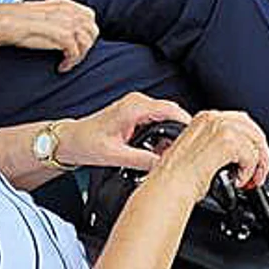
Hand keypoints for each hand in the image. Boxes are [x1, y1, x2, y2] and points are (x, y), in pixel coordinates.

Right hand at [0, 0, 99, 71]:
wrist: (6, 22)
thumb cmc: (19, 21)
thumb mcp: (44, 14)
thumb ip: (58, 19)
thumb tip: (67, 32)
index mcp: (65, 4)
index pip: (89, 16)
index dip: (87, 31)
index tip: (78, 43)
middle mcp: (70, 11)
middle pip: (92, 30)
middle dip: (87, 45)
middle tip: (74, 55)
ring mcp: (68, 23)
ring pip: (87, 42)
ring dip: (79, 56)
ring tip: (67, 62)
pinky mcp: (63, 35)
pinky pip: (76, 52)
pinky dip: (71, 62)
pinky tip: (61, 66)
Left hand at [55, 92, 193, 171]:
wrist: (70, 140)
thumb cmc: (86, 143)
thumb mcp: (114, 156)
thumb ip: (141, 160)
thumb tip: (163, 166)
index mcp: (134, 107)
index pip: (171, 110)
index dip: (188, 123)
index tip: (198, 138)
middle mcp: (137, 102)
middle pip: (173, 111)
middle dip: (183, 130)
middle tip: (189, 150)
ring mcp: (137, 106)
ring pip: (167, 115)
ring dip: (173, 132)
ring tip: (176, 151)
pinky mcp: (136, 113)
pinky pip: (158, 118)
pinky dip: (164, 131)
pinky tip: (163, 147)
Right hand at [158, 110, 268, 191]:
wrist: (169, 187)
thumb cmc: (177, 178)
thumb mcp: (201, 153)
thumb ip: (219, 147)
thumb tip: (240, 157)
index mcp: (205, 119)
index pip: (241, 122)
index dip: (251, 143)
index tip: (253, 161)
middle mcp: (213, 119)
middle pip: (253, 130)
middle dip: (260, 153)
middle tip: (259, 173)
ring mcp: (220, 128)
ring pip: (255, 143)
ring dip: (256, 165)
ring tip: (247, 180)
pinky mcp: (226, 142)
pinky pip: (251, 155)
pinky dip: (249, 171)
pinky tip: (237, 181)